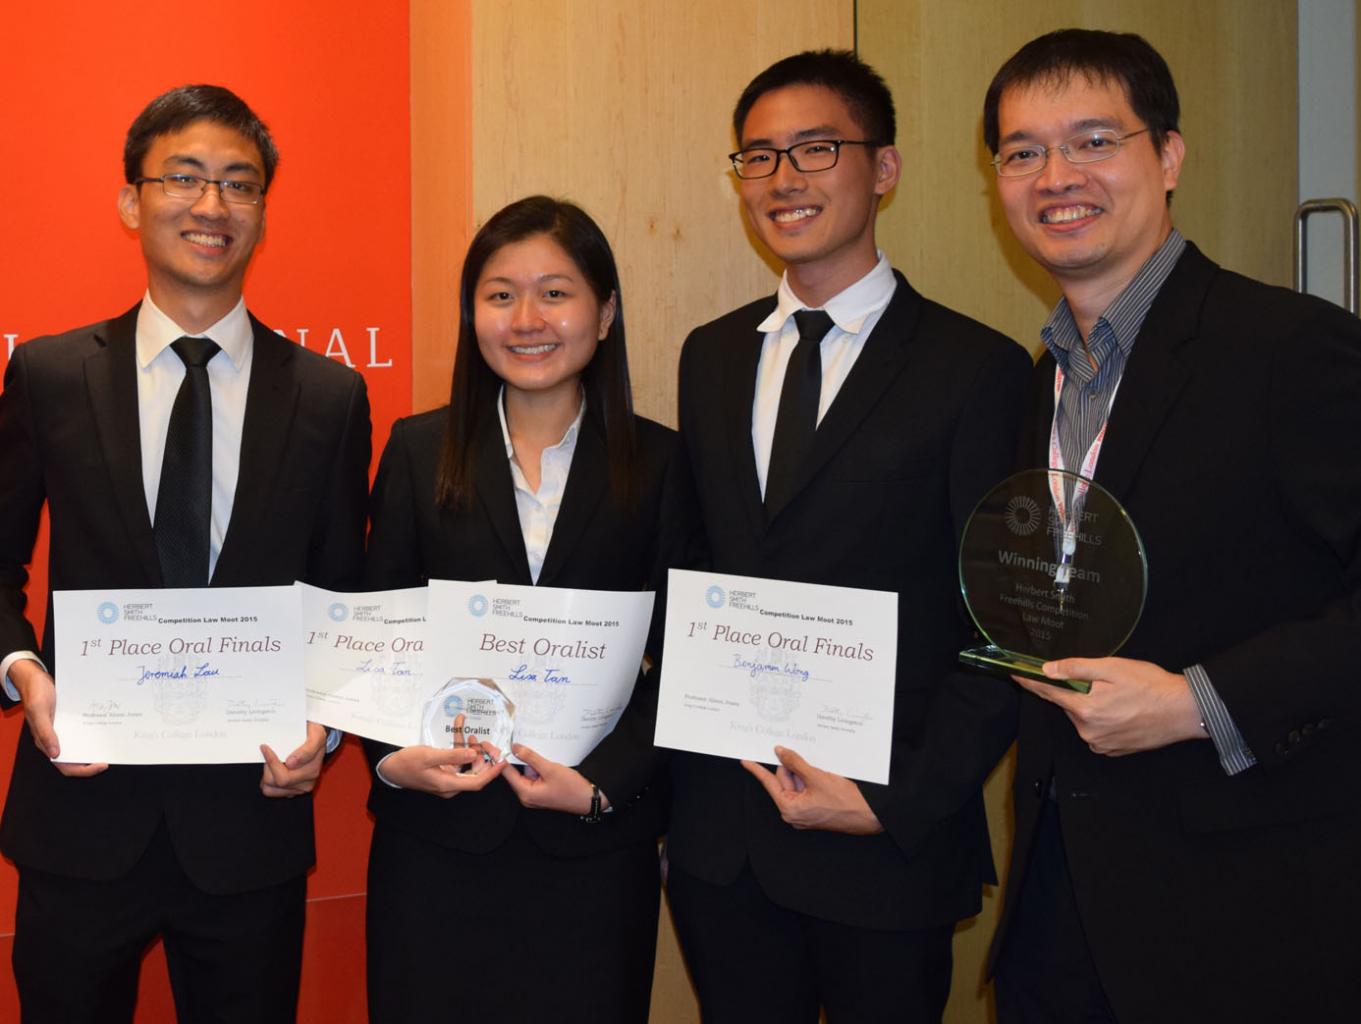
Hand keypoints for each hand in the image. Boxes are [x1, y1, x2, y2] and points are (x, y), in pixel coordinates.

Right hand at [11, 659, 107, 776]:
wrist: (36, 679)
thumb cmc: (35, 694)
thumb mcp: (39, 711)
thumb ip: (46, 733)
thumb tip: (55, 754)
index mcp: (46, 742)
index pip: (65, 766)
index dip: (83, 770)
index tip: (102, 764)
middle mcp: (55, 739)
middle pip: (76, 758)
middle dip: (92, 761)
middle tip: (111, 755)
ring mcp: (63, 731)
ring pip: (80, 745)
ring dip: (94, 747)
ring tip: (110, 744)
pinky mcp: (69, 721)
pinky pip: (82, 731)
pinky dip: (92, 732)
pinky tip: (104, 727)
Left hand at [260, 721, 329, 796]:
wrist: (317, 738)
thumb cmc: (314, 735)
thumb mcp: (316, 735)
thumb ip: (307, 750)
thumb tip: (291, 763)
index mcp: (313, 771)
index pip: (286, 775)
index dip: (272, 761)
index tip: (265, 748)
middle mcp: (308, 782)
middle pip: (278, 782)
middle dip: (269, 767)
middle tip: (269, 753)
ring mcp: (299, 789)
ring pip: (270, 788)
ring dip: (267, 775)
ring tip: (271, 762)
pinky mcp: (291, 792)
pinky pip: (270, 791)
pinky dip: (268, 781)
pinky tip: (273, 769)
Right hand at [377, 732, 505, 797]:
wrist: (390, 768)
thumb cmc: (406, 763)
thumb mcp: (428, 756)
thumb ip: (451, 755)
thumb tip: (473, 753)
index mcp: (448, 785)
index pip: (477, 782)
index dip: (492, 772)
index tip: (503, 760)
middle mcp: (450, 784)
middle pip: (475, 772)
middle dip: (482, 755)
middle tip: (485, 741)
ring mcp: (447, 778)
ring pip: (467, 764)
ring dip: (471, 749)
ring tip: (470, 733)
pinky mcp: (444, 771)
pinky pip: (457, 759)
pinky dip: (459, 747)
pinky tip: (459, 729)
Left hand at [502, 743, 608, 814]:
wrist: (588, 798)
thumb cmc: (571, 787)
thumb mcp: (549, 768)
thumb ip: (530, 757)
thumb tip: (515, 748)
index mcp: (525, 792)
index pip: (506, 772)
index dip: (502, 757)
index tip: (498, 744)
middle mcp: (526, 796)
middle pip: (514, 773)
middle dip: (515, 757)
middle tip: (515, 741)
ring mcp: (533, 794)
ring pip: (524, 773)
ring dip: (527, 762)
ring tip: (530, 749)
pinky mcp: (540, 791)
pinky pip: (532, 776)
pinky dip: (534, 767)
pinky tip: (539, 758)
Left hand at [741, 746, 881, 834]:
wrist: (868, 815)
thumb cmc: (844, 801)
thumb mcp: (816, 777)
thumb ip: (795, 763)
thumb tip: (780, 752)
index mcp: (789, 808)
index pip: (769, 783)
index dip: (757, 770)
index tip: (745, 760)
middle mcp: (793, 813)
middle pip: (784, 781)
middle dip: (792, 767)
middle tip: (803, 756)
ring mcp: (803, 813)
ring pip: (796, 784)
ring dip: (804, 773)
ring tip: (820, 771)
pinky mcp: (813, 810)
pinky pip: (805, 789)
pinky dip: (810, 779)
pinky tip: (822, 775)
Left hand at [1013, 656, 1207, 755]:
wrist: (1185, 711)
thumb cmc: (1150, 686)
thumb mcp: (1111, 668)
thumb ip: (1076, 668)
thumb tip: (1047, 670)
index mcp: (1085, 710)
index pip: (1049, 694)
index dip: (1032, 682)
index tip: (1016, 675)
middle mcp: (1088, 731)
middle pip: (1068, 705)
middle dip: (1076, 691)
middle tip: (1101, 680)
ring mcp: (1101, 744)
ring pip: (1083, 718)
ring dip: (1091, 706)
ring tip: (1118, 696)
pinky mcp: (1113, 750)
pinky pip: (1097, 731)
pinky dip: (1102, 719)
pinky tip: (1122, 710)